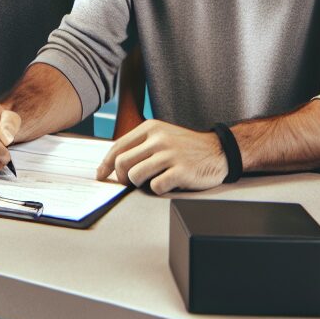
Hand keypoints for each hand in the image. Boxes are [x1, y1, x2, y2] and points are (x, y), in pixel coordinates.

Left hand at [96, 119, 227, 193]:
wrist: (218, 151)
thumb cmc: (186, 147)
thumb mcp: (162, 136)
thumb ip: (140, 145)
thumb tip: (113, 163)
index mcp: (151, 128)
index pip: (118, 146)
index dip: (106, 164)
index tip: (101, 175)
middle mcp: (159, 139)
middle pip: (122, 163)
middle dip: (121, 177)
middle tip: (128, 183)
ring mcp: (170, 154)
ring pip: (135, 175)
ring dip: (139, 184)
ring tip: (151, 181)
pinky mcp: (181, 171)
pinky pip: (155, 187)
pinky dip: (158, 190)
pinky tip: (168, 184)